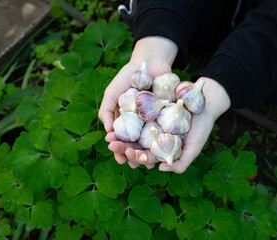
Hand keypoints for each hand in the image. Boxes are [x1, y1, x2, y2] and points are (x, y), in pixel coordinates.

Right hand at [98, 36, 177, 167]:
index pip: (122, 140)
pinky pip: (168, 131)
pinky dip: (166, 141)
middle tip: (133, 165)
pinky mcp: (170, 116)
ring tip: (149, 163)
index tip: (119, 158)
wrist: (149, 62)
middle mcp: (141, 124)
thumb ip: (106, 110)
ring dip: (150, 153)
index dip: (120, 149)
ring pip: (153, 141)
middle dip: (134, 156)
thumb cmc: (128, 77)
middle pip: (137, 144)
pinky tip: (165, 150)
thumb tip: (107, 131)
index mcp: (127, 121)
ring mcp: (155, 121)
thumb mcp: (112, 93)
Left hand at [106, 76, 230, 172]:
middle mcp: (154, 138)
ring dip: (120, 133)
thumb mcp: (194, 147)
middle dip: (121, 146)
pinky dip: (127, 116)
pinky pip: (136, 114)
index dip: (135, 156)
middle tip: (109, 143)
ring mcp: (151, 124)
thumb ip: (181, 162)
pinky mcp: (150, 110)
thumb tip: (160, 169)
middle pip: (135, 145)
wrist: (206, 104)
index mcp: (162, 150)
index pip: (146, 157)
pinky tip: (117, 115)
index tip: (126, 153)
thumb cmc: (202, 128)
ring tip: (109, 132)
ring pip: (133, 131)